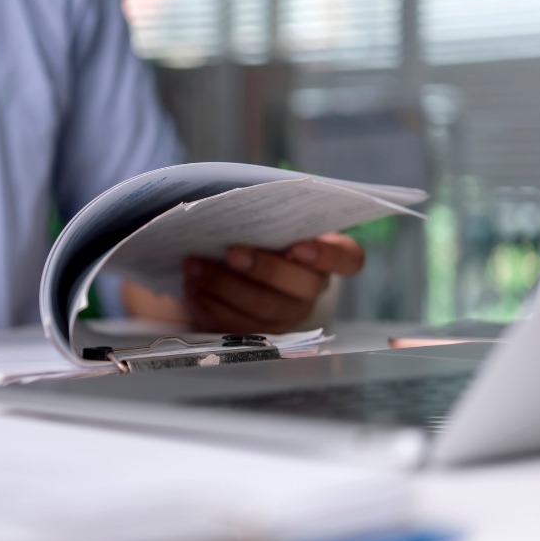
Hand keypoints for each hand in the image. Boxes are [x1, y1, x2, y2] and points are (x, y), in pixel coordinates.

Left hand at [181, 233, 363, 332]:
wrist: (244, 267)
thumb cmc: (262, 235)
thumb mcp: (271, 222)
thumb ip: (269, 216)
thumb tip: (233, 208)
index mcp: (329, 257)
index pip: (347, 259)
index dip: (327, 256)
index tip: (298, 246)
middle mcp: (314, 290)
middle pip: (299, 287)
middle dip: (263, 269)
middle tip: (231, 252)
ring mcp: (288, 316)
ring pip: (263, 308)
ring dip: (225, 287)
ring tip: (194, 268)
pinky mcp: (260, 332)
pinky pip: (237, 325)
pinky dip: (210, 306)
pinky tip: (191, 289)